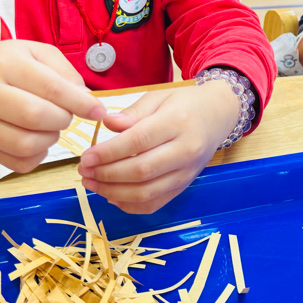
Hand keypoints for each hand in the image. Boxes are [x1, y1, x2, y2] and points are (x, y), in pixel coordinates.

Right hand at [0, 40, 104, 173]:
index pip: (50, 88)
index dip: (80, 103)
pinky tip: (39, 139)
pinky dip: (38, 156)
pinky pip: (19, 163)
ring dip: (51, 139)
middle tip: (66, 114)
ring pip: (26, 144)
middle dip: (63, 119)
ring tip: (51, 125)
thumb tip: (85, 99)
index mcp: (4, 64)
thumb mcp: (36, 52)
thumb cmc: (9, 65)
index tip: (99, 112)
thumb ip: (64, 71)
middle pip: (36, 117)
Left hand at [78, 81, 237, 213]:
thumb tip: (107, 124)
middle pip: (141, 171)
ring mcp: (187, 172)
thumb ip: (133, 113)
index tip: (86, 156)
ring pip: (146, 192)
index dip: (109, 153)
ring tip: (92, 184)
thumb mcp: (158, 97)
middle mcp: (186, 151)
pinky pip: (155, 203)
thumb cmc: (185, 103)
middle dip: (106, 175)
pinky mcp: (185, 185)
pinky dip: (130, 205)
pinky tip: (112, 195)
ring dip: (113, 192)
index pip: (138, 142)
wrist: (218, 115)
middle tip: (84, 171)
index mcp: (178, 123)